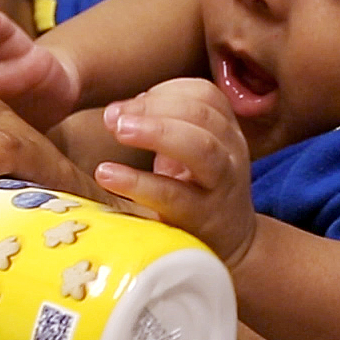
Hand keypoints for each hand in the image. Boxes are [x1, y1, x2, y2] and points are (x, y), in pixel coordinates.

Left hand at [95, 78, 258, 266]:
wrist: (232, 247)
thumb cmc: (198, 192)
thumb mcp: (189, 153)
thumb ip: (163, 125)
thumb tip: (117, 111)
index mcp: (226, 130)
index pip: (204, 95)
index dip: (164, 92)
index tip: (126, 106)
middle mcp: (231, 152)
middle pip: (203, 114)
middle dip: (154, 108)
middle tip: (113, 117)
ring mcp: (222, 186)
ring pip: (200, 148)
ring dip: (156, 133)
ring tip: (117, 131)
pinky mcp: (203, 219)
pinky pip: (173, 195)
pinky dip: (137, 182)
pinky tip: (107, 174)